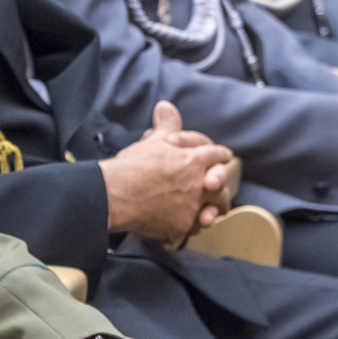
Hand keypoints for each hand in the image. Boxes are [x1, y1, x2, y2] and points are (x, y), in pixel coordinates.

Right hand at [101, 101, 233, 247]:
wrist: (115, 194)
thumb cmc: (134, 166)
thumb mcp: (153, 141)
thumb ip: (167, 126)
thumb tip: (167, 106)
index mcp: (195, 160)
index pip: (217, 156)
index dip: (219, 156)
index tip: (221, 158)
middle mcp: (199, 185)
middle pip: (221, 188)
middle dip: (220, 189)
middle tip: (215, 191)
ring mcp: (191, 208)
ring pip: (210, 213)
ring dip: (208, 213)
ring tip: (204, 216)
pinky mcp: (180, 227)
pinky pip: (189, 232)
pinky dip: (185, 232)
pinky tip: (180, 232)